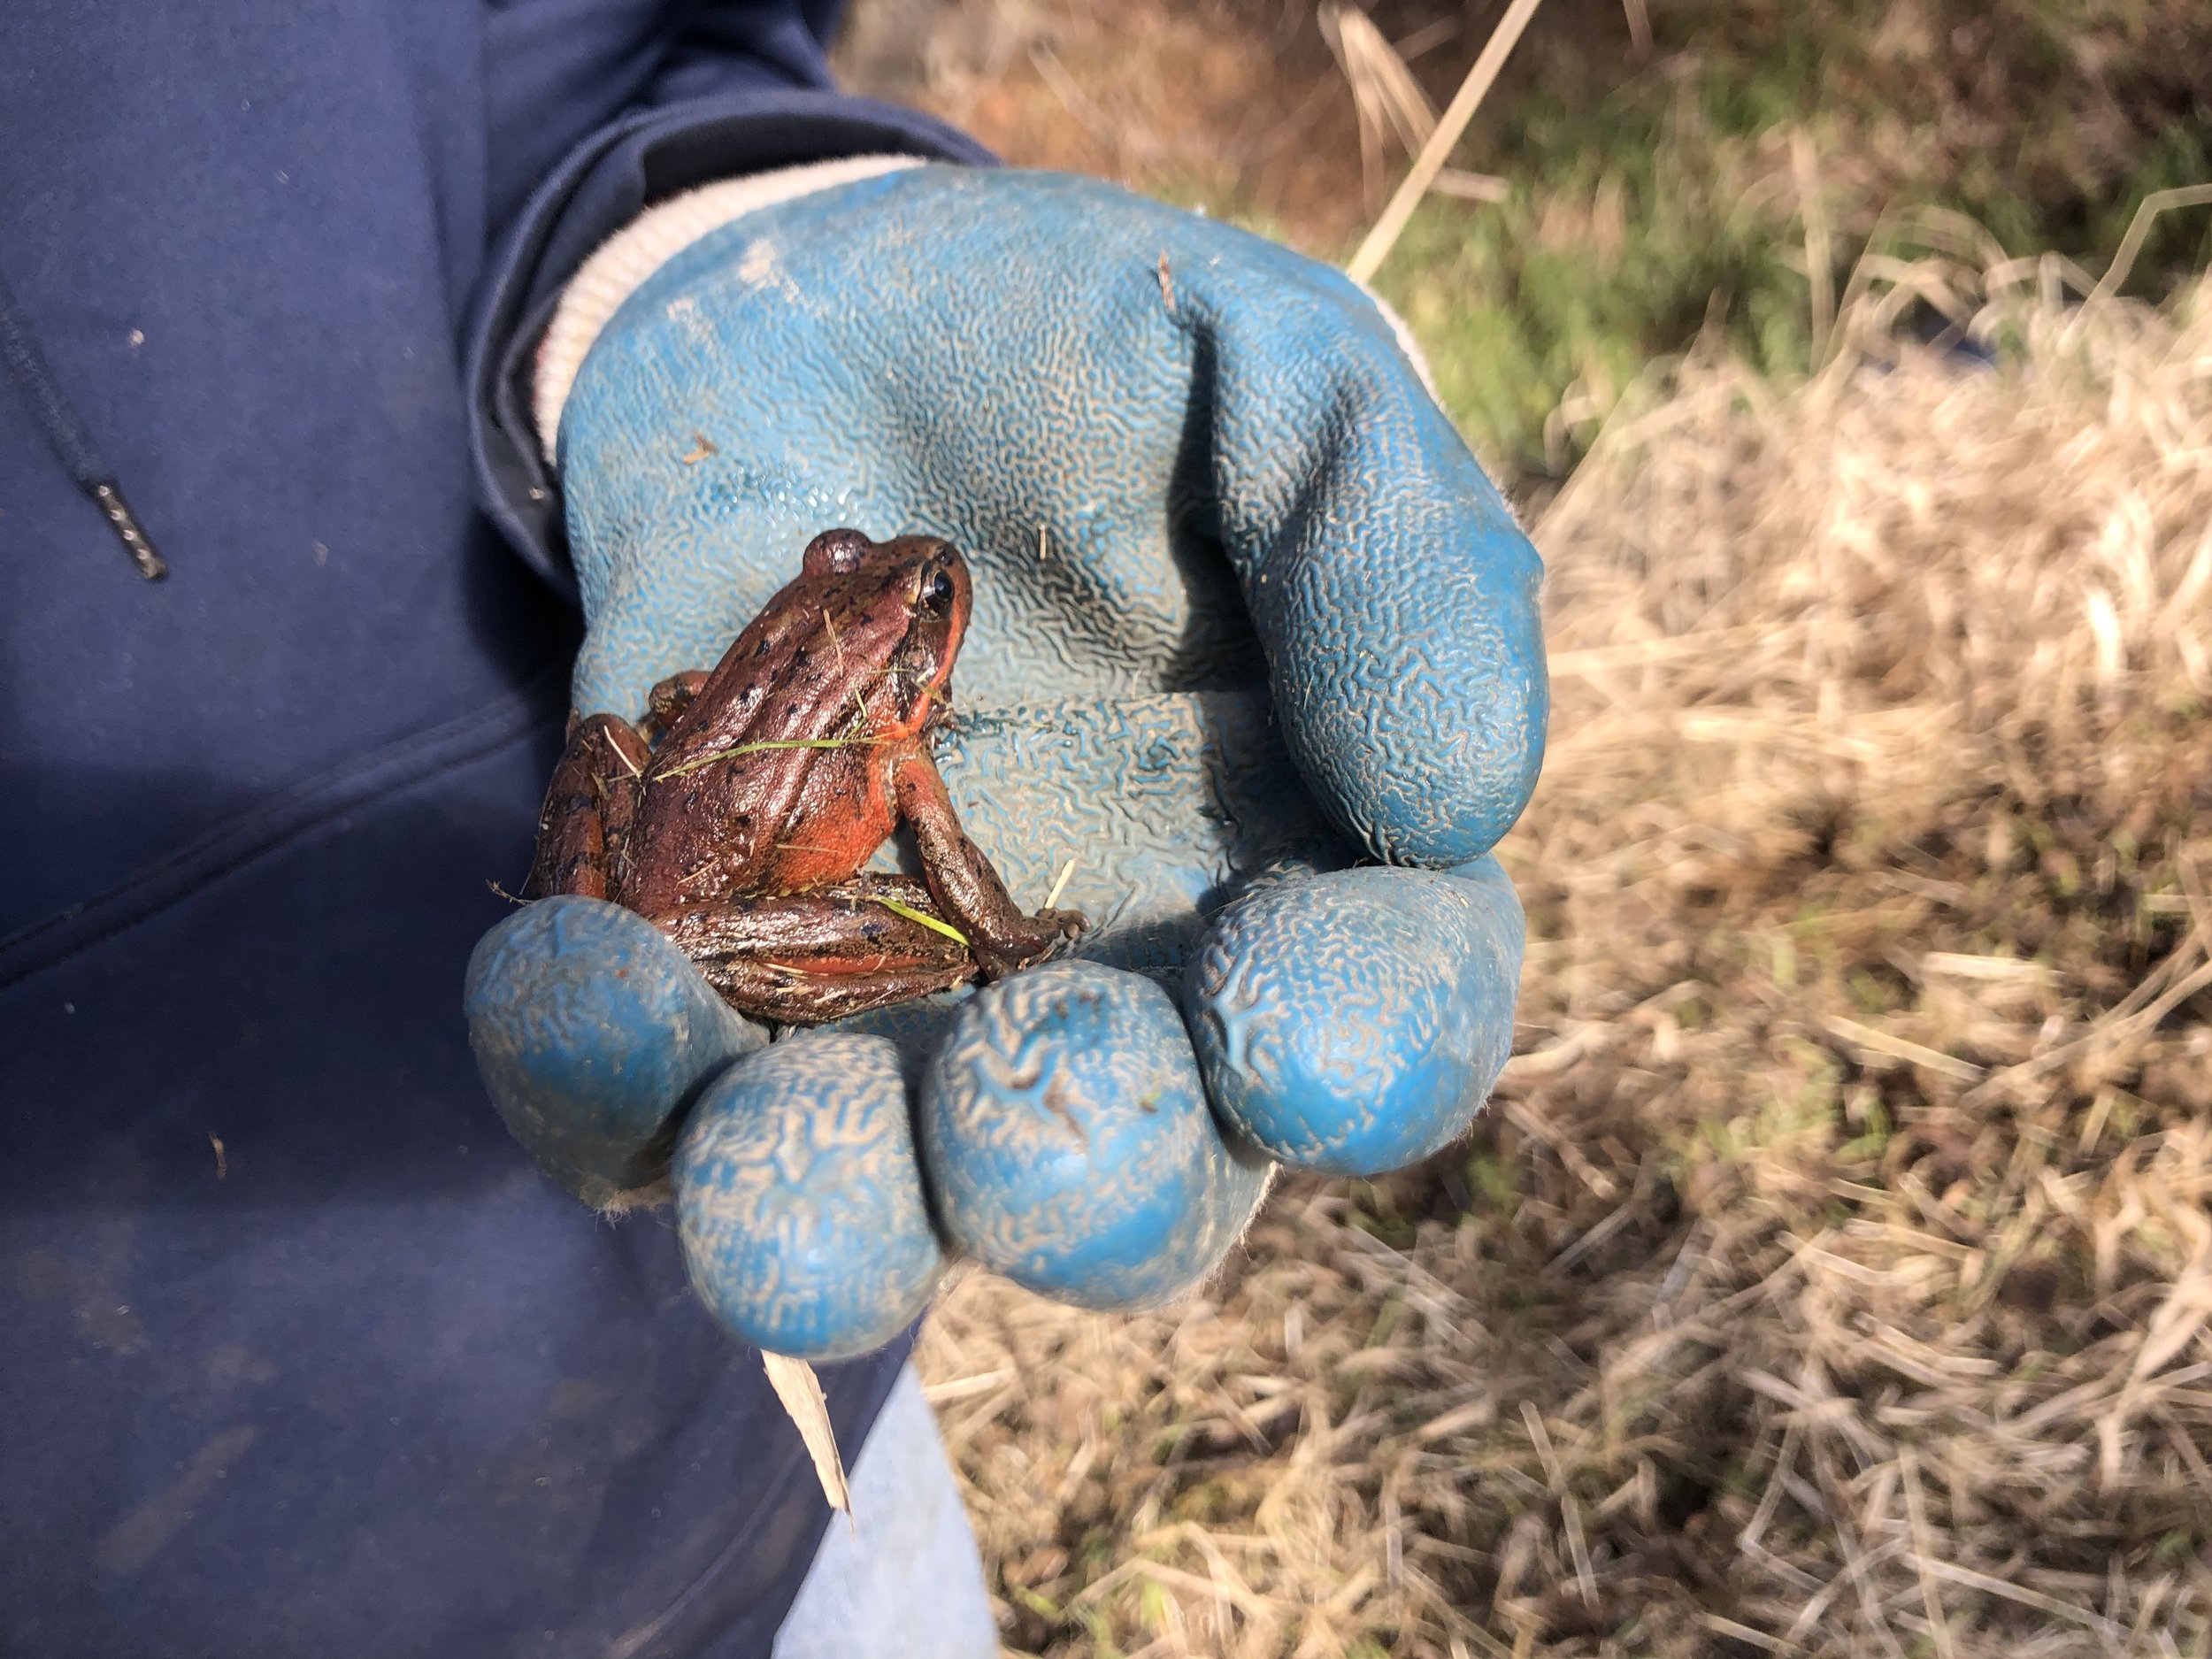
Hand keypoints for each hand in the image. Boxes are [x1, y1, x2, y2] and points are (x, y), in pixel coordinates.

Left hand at [466, 165, 1541, 1357]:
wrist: (811, 311)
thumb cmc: (1092, 352)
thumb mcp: (1276, 376)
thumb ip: (1391, 547)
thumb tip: (1458, 804)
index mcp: (1305, 862)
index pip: (1392, 1024)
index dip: (1361, 1052)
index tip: (1284, 1017)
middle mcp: (1121, 983)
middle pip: (1140, 1186)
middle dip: (1080, 1184)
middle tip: (1017, 1112)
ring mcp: (898, 1004)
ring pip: (883, 1204)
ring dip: (824, 1220)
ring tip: (765, 1166)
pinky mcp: (702, 971)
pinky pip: (646, 1102)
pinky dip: (600, 1083)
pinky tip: (569, 978)